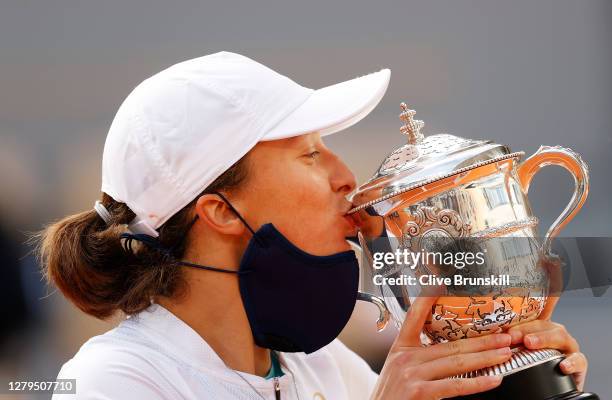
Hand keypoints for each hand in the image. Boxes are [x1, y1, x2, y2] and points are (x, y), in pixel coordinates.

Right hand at [370, 294, 512, 399]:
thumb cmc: (390, 397)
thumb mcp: (397, 370)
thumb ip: (418, 359)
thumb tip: (446, 353)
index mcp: (400, 348)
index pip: (414, 316)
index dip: (427, 297)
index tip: (442, 283)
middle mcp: (406, 357)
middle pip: (450, 344)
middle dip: (482, 340)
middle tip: (503, 335)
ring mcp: (412, 374)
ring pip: (457, 362)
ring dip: (486, 357)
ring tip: (505, 354)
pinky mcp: (418, 391)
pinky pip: (455, 385)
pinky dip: (477, 382)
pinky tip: (493, 379)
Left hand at [507, 320, 587, 390]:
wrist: (551, 387)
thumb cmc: (533, 367)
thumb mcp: (522, 354)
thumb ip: (512, 344)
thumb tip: (495, 338)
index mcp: (540, 330)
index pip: (529, 321)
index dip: (518, 325)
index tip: (506, 332)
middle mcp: (555, 336)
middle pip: (545, 326)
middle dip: (528, 330)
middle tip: (516, 337)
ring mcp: (568, 348)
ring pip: (561, 336)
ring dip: (544, 339)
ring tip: (530, 344)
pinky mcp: (579, 364)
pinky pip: (579, 360)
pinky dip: (572, 362)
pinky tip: (563, 366)